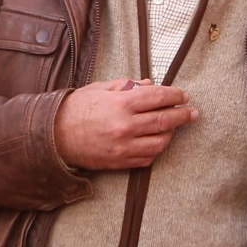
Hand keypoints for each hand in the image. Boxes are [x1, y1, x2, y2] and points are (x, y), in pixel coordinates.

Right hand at [53, 78, 197, 169]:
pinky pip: (148, 157)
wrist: (54, 136)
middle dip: (183, 115)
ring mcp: (123, 146)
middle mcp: (125, 125)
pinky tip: (159, 141)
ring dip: (171, 133)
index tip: (184, 95)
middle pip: (165, 120)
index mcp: (121, 103)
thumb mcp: (102, 88)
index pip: (158, 97)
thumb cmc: (78, 108)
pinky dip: (157, 149)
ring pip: (160, 141)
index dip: (175, 95)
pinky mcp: (120, 162)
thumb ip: (128, 86)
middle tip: (193, 113)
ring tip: (175, 127)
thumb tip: (151, 84)